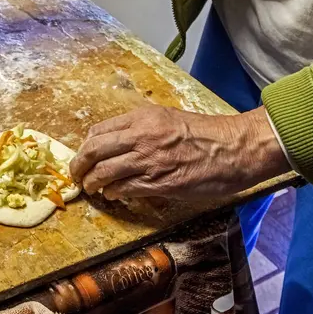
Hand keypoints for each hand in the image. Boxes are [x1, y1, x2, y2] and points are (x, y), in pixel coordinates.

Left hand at [70, 105, 290, 200]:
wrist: (235, 147)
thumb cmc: (205, 133)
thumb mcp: (168, 119)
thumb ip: (141, 129)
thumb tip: (117, 145)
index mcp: (142, 118)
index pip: (98, 131)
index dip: (86, 147)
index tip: (84, 157)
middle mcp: (141, 136)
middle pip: (93, 151)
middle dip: (79, 166)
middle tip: (77, 175)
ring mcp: (149, 160)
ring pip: (104, 172)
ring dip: (92, 183)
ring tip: (91, 188)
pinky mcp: (159, 182)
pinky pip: (124, 188)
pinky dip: (112, 193)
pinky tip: (112, 195)